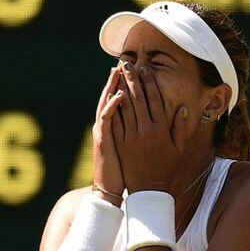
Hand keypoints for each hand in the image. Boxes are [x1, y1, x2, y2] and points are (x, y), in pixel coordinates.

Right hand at [92, 67, 124, 205]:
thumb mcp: (130, 146)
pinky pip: (107, 120)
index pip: (123, 100)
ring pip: (107, 104)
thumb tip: (145, 118)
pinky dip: (112, 107)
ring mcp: (105, 131)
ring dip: (112, 87)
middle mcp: (109, 125)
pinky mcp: (104, 139)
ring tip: (119, 72)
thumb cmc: (125, 169)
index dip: (128, 85)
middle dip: (119, 80)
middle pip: (113, 97)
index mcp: (118, 125)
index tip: (136, 71)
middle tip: (125, 63)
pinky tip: (119, 96)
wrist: (111, 188)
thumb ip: (135, 129)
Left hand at [112, 62, 188, 194]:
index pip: (155, 100)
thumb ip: (180, 126)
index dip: (150, 83)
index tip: (146, 69)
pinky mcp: (120, 143)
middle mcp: (145, 130)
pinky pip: (116, 121)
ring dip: (121, 88)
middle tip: (128, 64)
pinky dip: (113, 107)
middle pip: (138, 99)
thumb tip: (183, 107)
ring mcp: (131, 136)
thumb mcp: (179, 148)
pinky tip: (110, 95)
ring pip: (125, 107)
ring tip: (118, 74)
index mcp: (161, 129)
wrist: (148, 190)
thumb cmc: (166, 168)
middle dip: (132, 80)